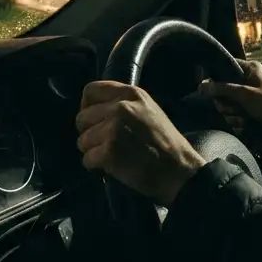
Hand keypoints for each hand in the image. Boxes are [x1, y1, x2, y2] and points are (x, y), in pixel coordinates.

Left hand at [76, 81, 206, 206]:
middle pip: (82, 118)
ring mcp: (114, 128)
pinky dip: (95, 167)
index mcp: (131, 94)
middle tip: (105, 144)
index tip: (94, 120)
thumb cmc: (166, 144)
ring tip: (112, 156)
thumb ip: (125, 104)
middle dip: (89, 133)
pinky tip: (111, 167)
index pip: (91, 90)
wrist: (179, 171)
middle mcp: (120, 107)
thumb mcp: (149, 111)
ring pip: (82, 140)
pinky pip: (86, 159)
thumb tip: (96, 109)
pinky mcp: (109, 151)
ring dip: (93, 151)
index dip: (87, 107)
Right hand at [201, 61, 261, 150]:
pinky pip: (236, 111)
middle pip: (224, 88)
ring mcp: (249, 94)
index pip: (225, 66)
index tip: (211, 89)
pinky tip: (245, 123)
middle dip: (226, 102)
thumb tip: (200, 86)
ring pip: (228, 102)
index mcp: (250, 68)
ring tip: (242, 118)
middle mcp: (248, 78)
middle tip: (232, 108)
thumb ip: (222, 89)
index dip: (216, 77)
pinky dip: (238, 119)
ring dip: (232, 113)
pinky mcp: (250, 107)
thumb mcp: (244, 94)